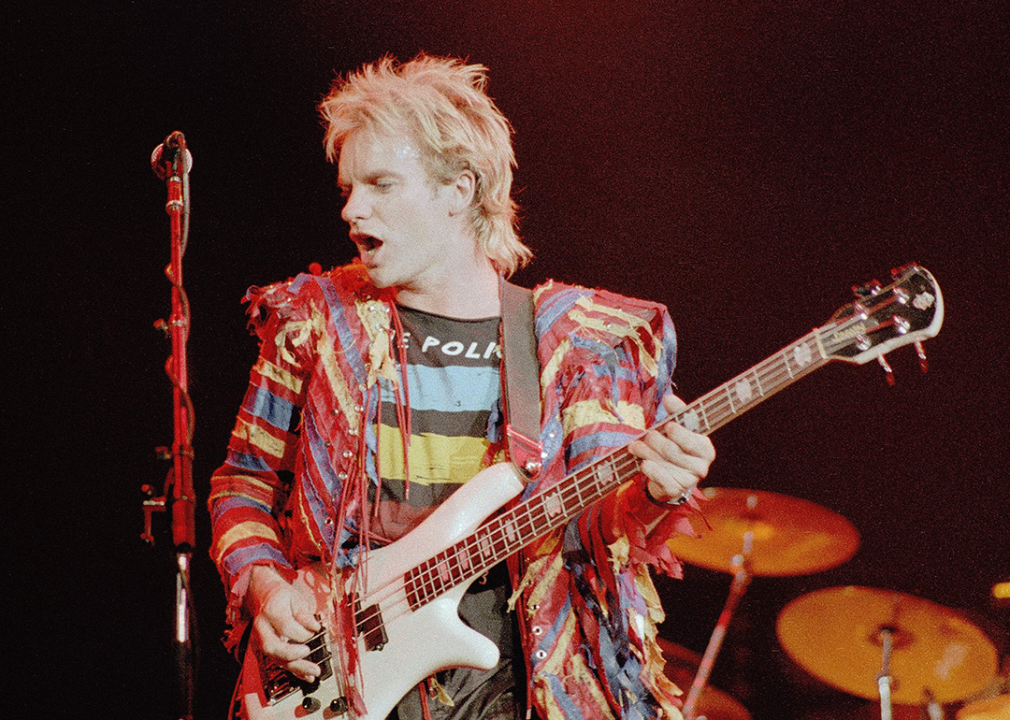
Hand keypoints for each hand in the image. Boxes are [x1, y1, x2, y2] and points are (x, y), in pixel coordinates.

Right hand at [247, 565, 322, 680]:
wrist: (261, 593)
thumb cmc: (279, 595)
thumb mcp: (294, 597)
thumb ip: (304, 613)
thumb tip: (315, 627)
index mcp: (271, 610)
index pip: (286, 627)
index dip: (303, 631)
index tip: (316, 630)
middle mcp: (262, 627)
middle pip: (273, 647)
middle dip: (292, 655)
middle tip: (308, 653)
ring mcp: (261, 639)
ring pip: (275, 658)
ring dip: (295, 668)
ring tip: (313, 672)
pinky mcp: (264, 647)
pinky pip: (278, 662)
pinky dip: (293, 670)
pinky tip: (306, 675)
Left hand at [629, 393, 714, 504]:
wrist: (668, 477)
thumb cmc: (674, 447)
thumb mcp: (677, 429)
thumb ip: (676, 413)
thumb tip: (669, 398)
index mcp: (705, 449)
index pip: (693, 441)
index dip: (681, 434)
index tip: (668, 426)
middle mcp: (701, 466)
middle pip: (674, 451)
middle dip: (656, 441)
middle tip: (646, 436)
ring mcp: (689, 480)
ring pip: (665, 463)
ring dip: (647, 453)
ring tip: (635, 445)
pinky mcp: (676, 491)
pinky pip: (662, 479)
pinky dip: (651, 470)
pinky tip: (643, 464)